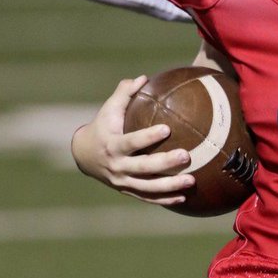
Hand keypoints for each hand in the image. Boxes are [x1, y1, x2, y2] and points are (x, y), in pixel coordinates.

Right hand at [72, 76, 196, 206]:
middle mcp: (117, 166)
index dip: (148, 137)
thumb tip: (144, 78)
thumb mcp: (109, 109)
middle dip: (165, 163)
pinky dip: (165, 199)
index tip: (167, 129)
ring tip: (192, 180)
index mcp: (112, 145)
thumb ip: (125, 93)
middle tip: (186, 156)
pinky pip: (148, 198)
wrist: (85, 155)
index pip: (131, 142)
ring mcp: (122, 181)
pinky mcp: (128, 190)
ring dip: (170, 185)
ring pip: (148, 187)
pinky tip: (184, 197)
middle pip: (143, 167)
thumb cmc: (103, 126)